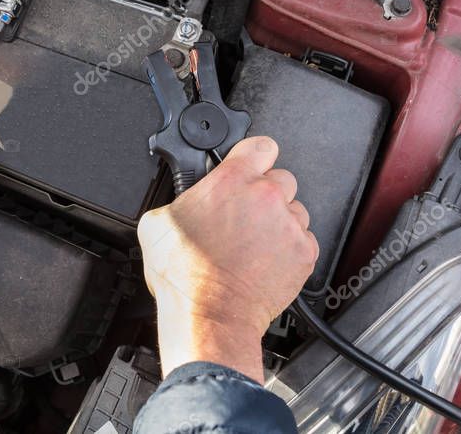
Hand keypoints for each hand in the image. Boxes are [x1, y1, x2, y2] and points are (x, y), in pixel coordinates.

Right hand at [137, 136, 318, 382]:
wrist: (210, 316)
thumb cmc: (185, 276)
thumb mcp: (157, 223)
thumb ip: (178, 199)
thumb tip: (183, 201)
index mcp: (231, 181)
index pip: (260, 145)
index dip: (254, 155)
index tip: (250, 164)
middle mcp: (265, 197)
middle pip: (281, 178)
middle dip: (265, 193)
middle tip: (246, 213)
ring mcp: (288, 225)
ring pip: (295, 210)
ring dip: (278, 221)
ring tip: (255, 243)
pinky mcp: (303, 253)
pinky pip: (303, 240)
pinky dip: (289, 248)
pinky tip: (265, 260)